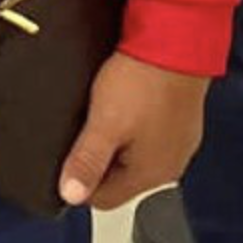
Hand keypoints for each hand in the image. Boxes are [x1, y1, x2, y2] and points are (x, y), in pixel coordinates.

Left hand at [59, 51, 208, 209]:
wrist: (175, 43)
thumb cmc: (142, 83)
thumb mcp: (105, 124)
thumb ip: (87, 161)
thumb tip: (70, 196)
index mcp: (151, 175)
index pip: (104, 199)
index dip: (78, 182)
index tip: (62, 160)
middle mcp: (169, 166)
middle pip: (119, 179)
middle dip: (96, 161)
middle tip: (78, 131)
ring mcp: (177, 144)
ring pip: (133, 156)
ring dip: (113, 142)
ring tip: (97, 115)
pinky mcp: (179, 122)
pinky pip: (147, 136)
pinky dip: (131, 127)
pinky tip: (121, 105)